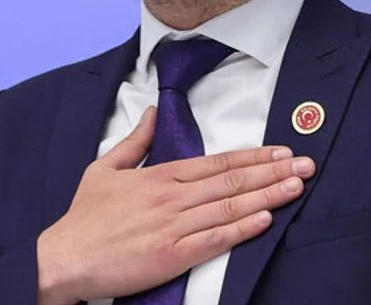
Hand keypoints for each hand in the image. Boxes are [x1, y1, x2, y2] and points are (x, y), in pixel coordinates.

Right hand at [35, 107, 314, 304]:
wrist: (65, 258)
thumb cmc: (85, 218)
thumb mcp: (104, 168)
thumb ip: (134, 140)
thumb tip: (152, 111)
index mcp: (160, 176)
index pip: (217, 162)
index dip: (253, 156)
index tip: (281, 150)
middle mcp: (172, 198)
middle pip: (232, 181)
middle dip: (273, 172)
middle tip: (306, 165)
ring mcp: (173, 227)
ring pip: (229, 207)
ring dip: (267, 196)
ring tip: (296, 187)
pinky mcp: (171, 256)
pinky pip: (214, 240)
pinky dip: (241, 229)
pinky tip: (264, 219)